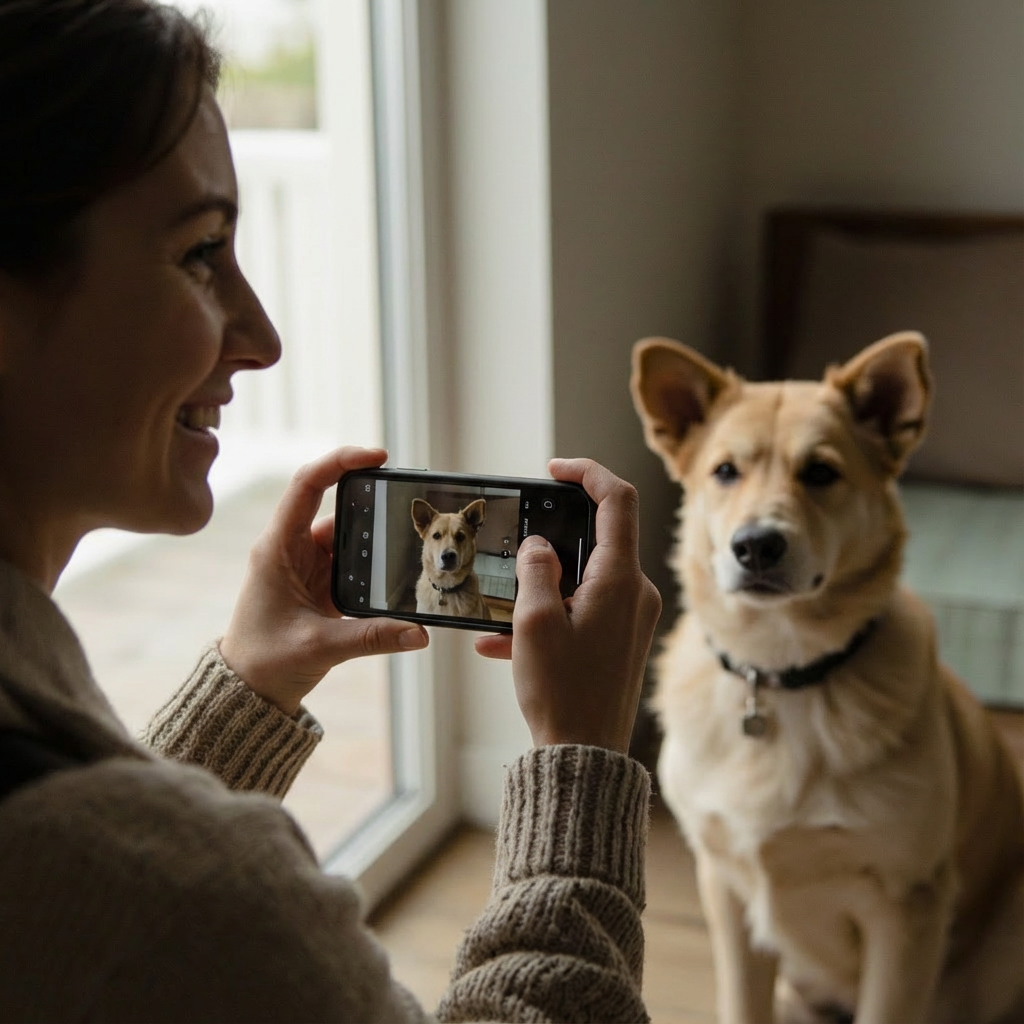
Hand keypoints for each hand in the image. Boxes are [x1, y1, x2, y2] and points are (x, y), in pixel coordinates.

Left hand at [219, 447, 427, 715]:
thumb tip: (419, 632)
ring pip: (348, 537)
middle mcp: (291, 548)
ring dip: (375, 541)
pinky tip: (397, 572)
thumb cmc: (264, 663)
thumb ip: (372, 637)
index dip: (341, 462)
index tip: (378, 457)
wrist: (247, 691)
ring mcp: (306, 565)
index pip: (307, 484)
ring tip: (410, 542)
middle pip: (335, 507)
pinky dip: (374, 565)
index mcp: (277, 547)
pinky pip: (352, 562)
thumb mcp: (319, 647)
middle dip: (372, 503)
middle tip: (409, 504)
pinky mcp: (319, 584)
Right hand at [475, 458, 660, 752]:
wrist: (585, 758)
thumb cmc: (563, 693)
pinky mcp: (620, 640)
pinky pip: (582, 610)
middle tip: (517, 547)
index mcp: (621, 579)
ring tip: (501, 611)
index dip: (588, 473)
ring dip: (542, 586)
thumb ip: (535, 570)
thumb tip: (538, 546)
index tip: (555, 470)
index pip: (617, 499)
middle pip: (598, 538)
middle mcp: (635, 593)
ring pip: (584, 578)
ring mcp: (630, 617)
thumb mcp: (534, 622)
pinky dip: (548, 616)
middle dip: (552, 540)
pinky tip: (503, 644)